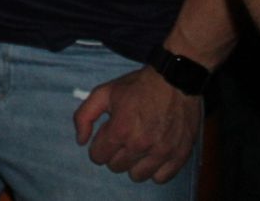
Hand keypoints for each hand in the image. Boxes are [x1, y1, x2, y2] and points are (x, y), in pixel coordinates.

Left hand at [73, 66, 199, 182]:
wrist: (174, 81)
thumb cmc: (137, 86)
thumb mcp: (103, 93)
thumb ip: (84, 116)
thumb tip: (81, 141)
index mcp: (120, 130)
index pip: (98, 157)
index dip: (99, 146)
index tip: (106, 137)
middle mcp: (140, 145)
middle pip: (116, 167)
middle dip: (115, 154)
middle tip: (123, 140)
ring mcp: (162, 152)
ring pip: (138, 176)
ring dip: (134, 164)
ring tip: (138, 148)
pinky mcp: (179, 156)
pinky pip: (161, 178)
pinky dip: (155, 170)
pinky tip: (153, 156)